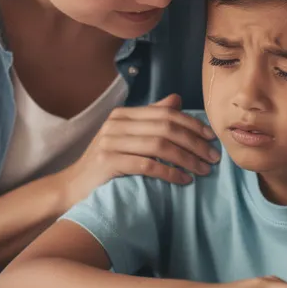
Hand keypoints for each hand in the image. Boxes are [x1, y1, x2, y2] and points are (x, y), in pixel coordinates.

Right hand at [57, 94, 220, 205]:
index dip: (193, 124)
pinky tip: (184, 180)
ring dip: (187, 159)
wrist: (73, 188)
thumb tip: (177, 99)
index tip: (212, 138)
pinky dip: (170, 172)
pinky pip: (148, 165)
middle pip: (166, 128)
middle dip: (195, 143)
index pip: (166, 113)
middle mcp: (116, 124)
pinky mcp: (108, 162)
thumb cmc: (106, 164)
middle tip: (213, 158)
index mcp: (123, 115)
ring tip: (203, 171)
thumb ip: (150, 119)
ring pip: (160, 145)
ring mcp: (110, 142)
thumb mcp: (127, 137)